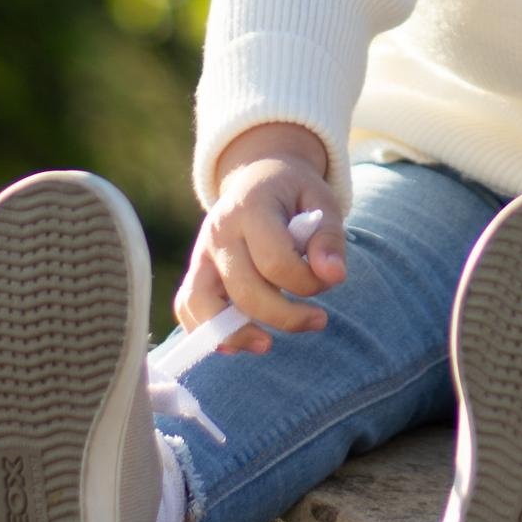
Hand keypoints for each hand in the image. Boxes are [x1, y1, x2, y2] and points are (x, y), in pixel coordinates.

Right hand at [178, 124, 346, 357]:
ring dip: (237, 333)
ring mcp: (201, 253)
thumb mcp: (322, 201)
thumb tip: (334, 276)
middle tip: (318, 319)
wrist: (259, 177)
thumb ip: (329, 237)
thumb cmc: (295, 194)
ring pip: (203, 305)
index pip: (275, 261)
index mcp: (251, 207)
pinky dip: (208, 332)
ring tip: (267, 344)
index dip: (307, 282)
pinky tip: (239, 343)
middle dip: (285, 316)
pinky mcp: (195, 271)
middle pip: (244, 290)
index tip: (329, 281)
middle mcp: (219, 230)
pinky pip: (187, 308)